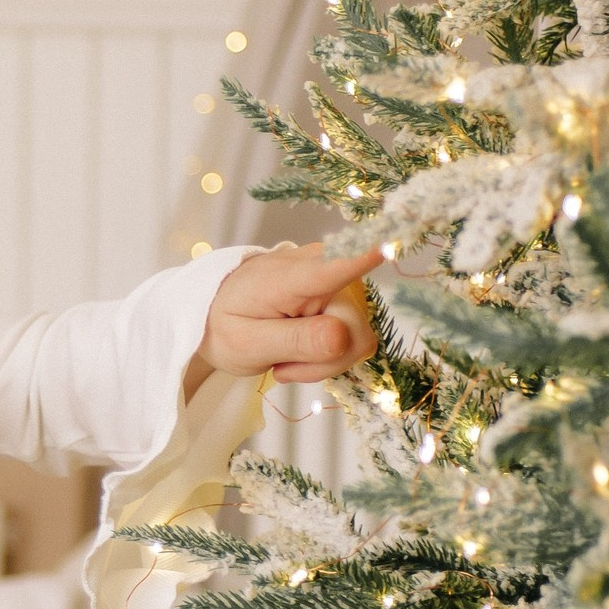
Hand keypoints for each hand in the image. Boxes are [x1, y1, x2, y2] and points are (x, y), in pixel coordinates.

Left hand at [189, 242, 382, 395]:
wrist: (219, 315)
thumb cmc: (228, 324)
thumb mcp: (247, 342)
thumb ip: (294, 340)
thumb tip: (341, 338)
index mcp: (291, 276)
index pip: (334, 264)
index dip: (364, 257)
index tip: (389, 242)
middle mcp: (325, 269)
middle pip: (354, 333)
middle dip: (322, 361)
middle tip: (281, 366)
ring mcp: (340, 283)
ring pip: (358, 341)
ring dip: (323, 361)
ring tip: (286, 356)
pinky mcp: (348, 298)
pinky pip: (355, 340)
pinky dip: (328, 356)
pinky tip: (299, 351)